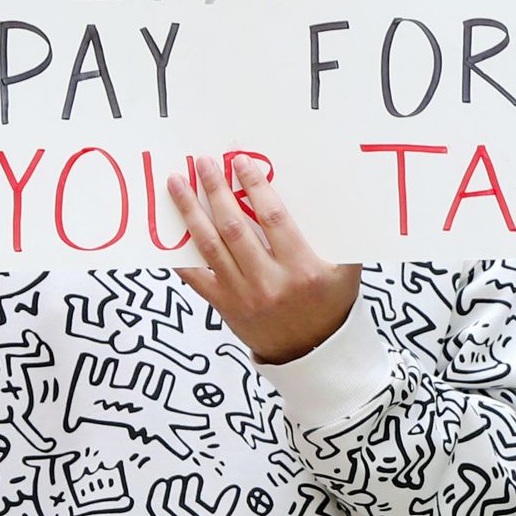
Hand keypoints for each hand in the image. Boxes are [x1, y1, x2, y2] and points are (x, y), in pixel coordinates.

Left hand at [171, 155, 359, 364]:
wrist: (311, 353)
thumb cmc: (330, 306)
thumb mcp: (347, 273)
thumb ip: (343, 238)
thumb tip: (339, 194)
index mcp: (302, 269)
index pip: (272, 218)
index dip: (255, 186)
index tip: (240, 161)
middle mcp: (269, 282)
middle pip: (235, 227)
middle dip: (216, 191)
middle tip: (203, 163)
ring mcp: (242, 295)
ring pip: (210, 246)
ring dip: (191, 212)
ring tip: (177, 183)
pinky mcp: (224, 305)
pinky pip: (195, 276)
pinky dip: (179, 253)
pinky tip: (168, 230)